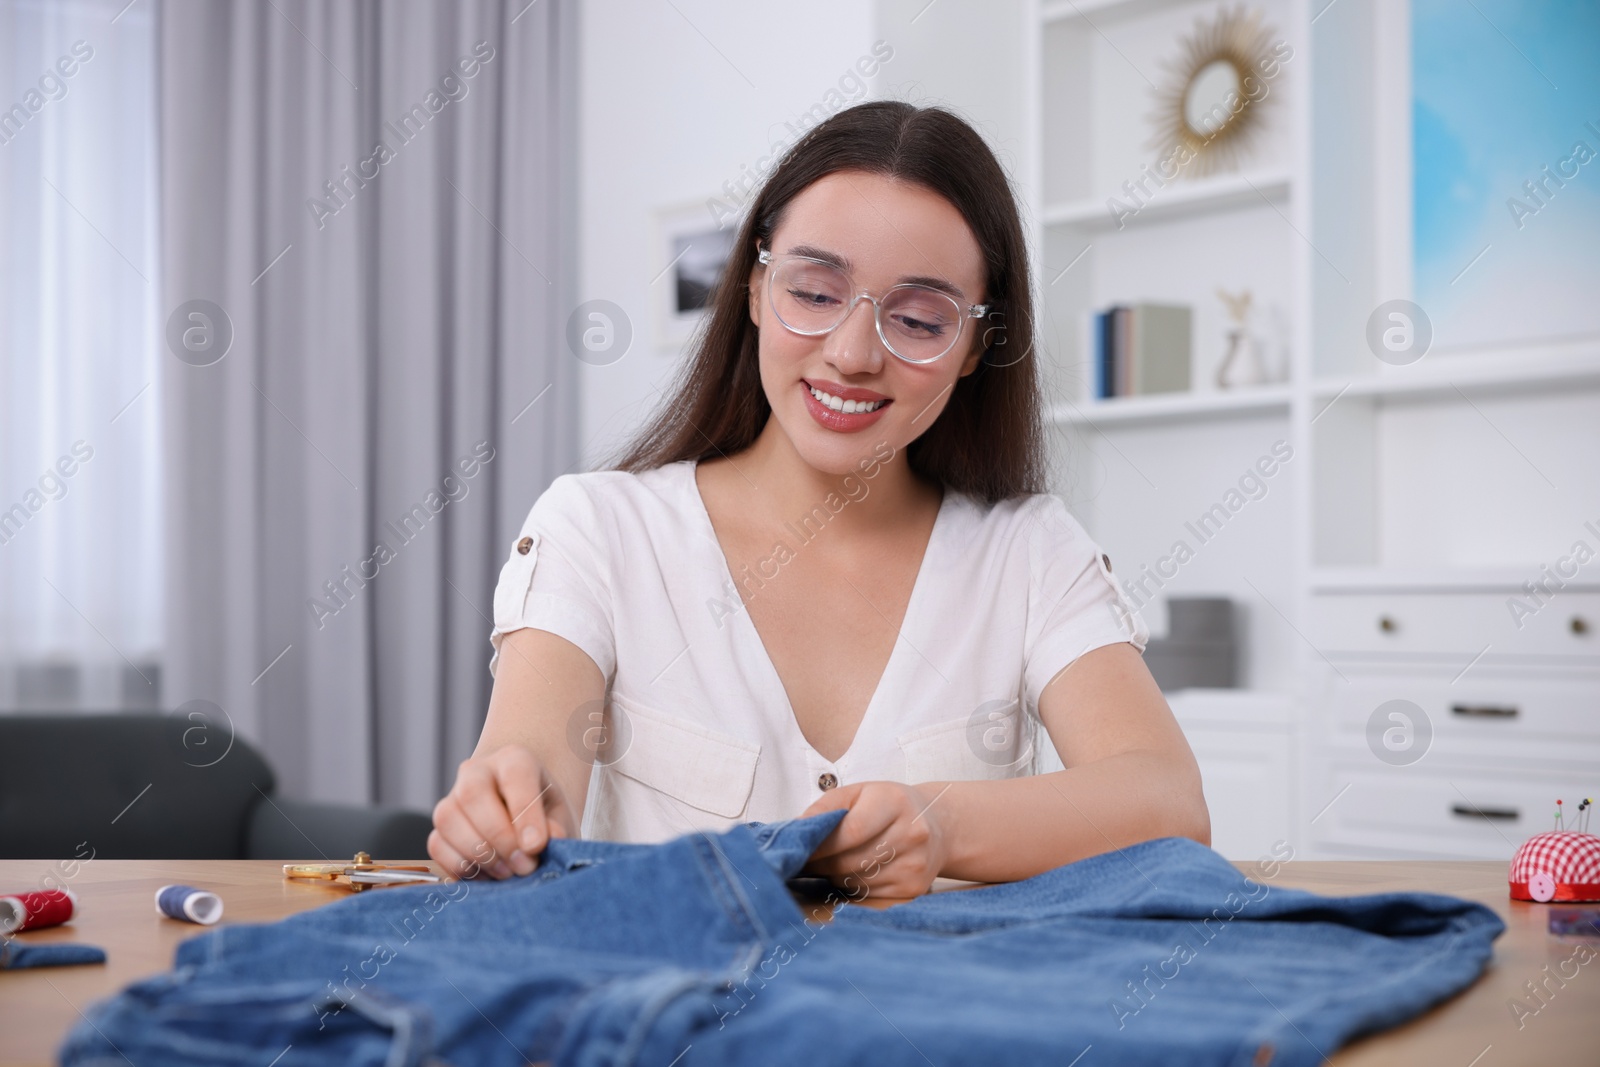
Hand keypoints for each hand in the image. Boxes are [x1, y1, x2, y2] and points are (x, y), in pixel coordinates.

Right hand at [428, 744, 574, 879]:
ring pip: (448, 819)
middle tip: (524, 866)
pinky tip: (486, 876)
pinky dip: (460, 866)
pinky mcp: (439, 827)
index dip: (525, 812)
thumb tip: (536, 845)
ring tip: (507, 873)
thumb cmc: (545, 816)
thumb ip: (555, 829)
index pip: (515, 773)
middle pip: (473, 794)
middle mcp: (477, 771)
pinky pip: (437, 844)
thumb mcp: (561, 818)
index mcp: (515, 759)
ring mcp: (452, 797)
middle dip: (499, 837)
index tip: (536, 846)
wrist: (523, 818)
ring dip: (478, 854)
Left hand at [798, 780, 949, 899]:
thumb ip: (825, 808)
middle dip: (822, 865)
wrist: (938, 826)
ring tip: (830, 866)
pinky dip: (852, 889)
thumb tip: (795, 832)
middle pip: (851, 861)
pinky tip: (851, 876)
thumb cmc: (888, 806)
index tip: (799, 852)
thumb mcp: (858, 793)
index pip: (851, 831)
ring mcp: (916, 865)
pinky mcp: (914, 889)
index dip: (820, 847)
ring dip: (835, 878)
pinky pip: (869, 897)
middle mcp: (912, 834)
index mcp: (895, 802)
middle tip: (805, 862)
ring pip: (857, 882)